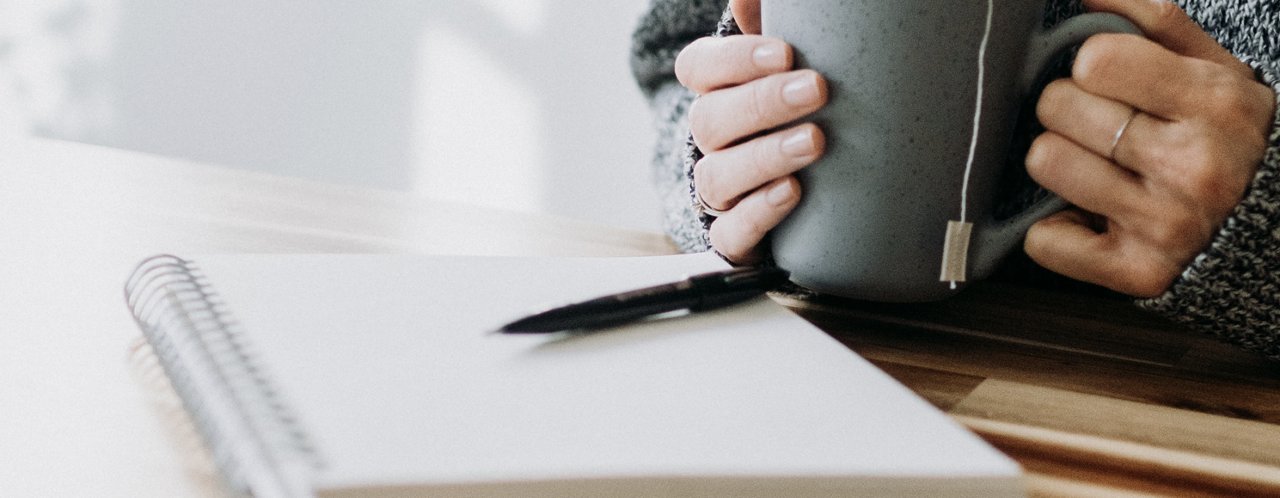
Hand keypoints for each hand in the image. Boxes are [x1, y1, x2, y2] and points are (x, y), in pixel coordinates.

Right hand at [675, 0, 827, 263]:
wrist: (817, 192)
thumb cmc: (803, 110)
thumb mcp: (791, 63)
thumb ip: (777, 19)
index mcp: (717, 90)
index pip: (698, 67)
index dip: (734, 60)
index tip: (785, 51)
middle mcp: (711, 140)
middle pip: (710, 119)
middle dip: (763, 103)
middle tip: (816, 89)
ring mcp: (720, 190)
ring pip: (717, 176)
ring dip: (764, 157)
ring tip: (813, 142)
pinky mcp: (735, 236)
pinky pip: (730, 233)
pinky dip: (757, 214)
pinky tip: (792, 192)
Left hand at [1025, 0, 1275, 296]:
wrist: (1267, 226)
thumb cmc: (1221, 135)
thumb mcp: (1212, 67)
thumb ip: (1151, 20)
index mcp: (1215, 102)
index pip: (1095, 59)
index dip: (1089, 66)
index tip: (1108, 81)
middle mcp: (1195, 165)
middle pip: (1059, 108)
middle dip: (1068, 111)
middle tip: (1101, 128)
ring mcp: (1167, 224)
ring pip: (1045, 163)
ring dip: (1058, 163)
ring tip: (1097, 166)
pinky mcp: (1137, 272)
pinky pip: (1044, 241)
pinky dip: (1056, 230)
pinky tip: (1091, 218)